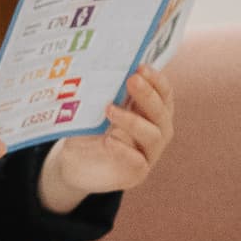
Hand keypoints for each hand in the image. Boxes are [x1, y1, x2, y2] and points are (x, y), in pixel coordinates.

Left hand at [39, 63, 173, 214]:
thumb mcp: (95, 111)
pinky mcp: (137, 174)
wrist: (76, 165)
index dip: (157, 80)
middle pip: (162, 112)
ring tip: (110, 110)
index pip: (164, 94)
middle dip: (148, 95)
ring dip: (133, 120)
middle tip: (132, 80)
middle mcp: (157, 131)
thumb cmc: (89, 132)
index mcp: (151, 113)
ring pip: (154, 135)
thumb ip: (104, 95)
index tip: (142, 67)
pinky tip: (109, 140)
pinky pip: (138, 161)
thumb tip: (101, 71)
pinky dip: (125, 150)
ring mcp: (149, 154)